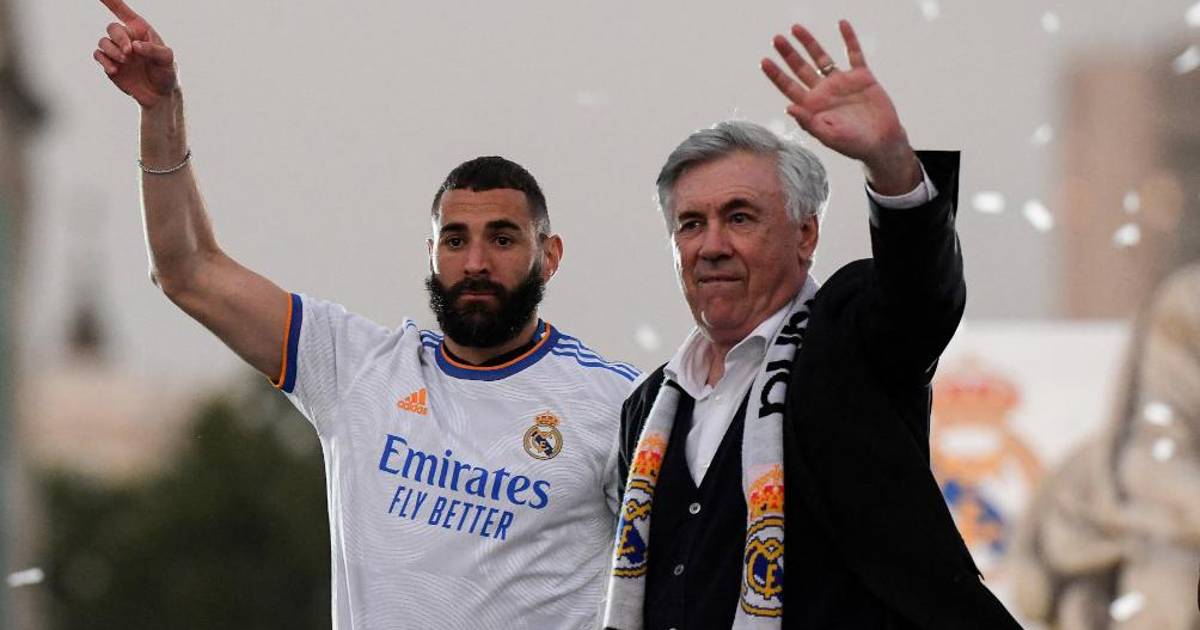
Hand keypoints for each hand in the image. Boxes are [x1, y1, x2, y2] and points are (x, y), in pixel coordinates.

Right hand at [93, 0, 176, 108]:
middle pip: (113, 28)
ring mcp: (117, 51)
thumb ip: (153, 50)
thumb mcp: (167, 59)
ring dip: (113, 51)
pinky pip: (98, 56)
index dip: (111, 1)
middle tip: (129, 52)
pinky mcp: (110, 63)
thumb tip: (135, 45)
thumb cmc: (166, 73)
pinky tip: (115, 70)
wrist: (159, 95)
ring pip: (103, 42)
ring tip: (125, 61)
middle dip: (119, 38)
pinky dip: (104, 61)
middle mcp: (127, 38)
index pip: (123, 11)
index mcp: (141, 30)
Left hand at [761, 21, 919, 193]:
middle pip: (801, 68)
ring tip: (796, 28)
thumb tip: (788, 107)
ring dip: (809, 43)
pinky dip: (849, 39)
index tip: (764, 61)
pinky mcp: (862, 77)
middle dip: (789, 54)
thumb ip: (808, 122)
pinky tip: (841, 24)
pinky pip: (854, 54)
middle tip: (777, 39)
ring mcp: (842, 83)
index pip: (789, 87)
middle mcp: (824, 92)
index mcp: (812, 106)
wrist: (882, 143)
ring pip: (822, 58)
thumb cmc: (853, 145)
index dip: (776, 74)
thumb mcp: (828, 136)